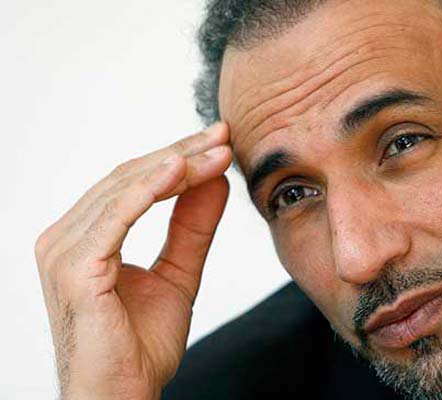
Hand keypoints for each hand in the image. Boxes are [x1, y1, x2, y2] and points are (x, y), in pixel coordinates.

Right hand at [34, 122, 231, 399]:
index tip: (220, 143)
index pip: (134, 182)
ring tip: (216, 151)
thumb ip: (193, 228)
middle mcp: (67, 237)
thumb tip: (216, 181)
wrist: (122, 398)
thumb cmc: (140, 346)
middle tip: (223, 136)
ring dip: (175, 166)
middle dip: (181, 153)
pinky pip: (115, 216)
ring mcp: (64, 251)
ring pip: (124, 189)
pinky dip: (149, 190)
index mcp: (86, 237)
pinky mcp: (74, 268)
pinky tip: (181, 170)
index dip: (179, 159)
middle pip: (129, 177)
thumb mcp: (179, 273)